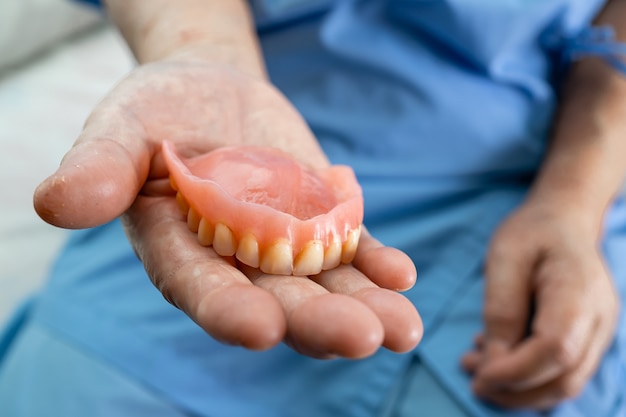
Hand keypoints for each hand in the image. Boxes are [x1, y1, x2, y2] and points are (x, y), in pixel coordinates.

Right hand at [34, 60, 422, 357]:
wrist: (211, 92)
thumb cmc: (157, 111)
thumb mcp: (121, 128)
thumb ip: (98, 167)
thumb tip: (55, 203)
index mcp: (179, 252)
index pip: (201, 288)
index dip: (226, 310)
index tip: (259, 328)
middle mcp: (235, 262)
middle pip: (276, 300)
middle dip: (317, 322)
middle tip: (362, 338)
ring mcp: (283, 245)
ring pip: (324, 286)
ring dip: (364, 306)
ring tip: (403, 328)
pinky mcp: (319, 221)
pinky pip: (350, 248)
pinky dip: (374, 262)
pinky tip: (400, 274)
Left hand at [462, 200, 618, 408]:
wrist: (563, 221)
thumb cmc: (532, 233)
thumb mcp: (505, 257)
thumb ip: (501, 308)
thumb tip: (494, 361)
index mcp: (580, 291)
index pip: (555, 349)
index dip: (516, 371)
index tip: (478, 374)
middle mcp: (599, 319)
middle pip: (565, 378)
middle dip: (515, 391)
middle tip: (473, 381)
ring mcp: (599, 332)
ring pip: (565, 383)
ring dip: (518, 388)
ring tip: (473, 365)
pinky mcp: (587, 339)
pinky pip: (561, 370)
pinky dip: (527, 375)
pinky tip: (492, 356)